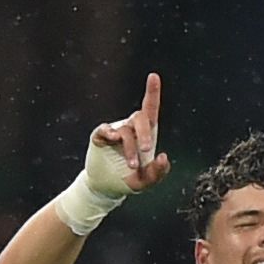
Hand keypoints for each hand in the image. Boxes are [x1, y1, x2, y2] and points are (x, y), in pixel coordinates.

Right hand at [89, 72, 171, 193]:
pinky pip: (104, 129)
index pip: (150, 109)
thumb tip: (163, 156)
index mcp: (145, 133)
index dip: (152, 92)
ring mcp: (115, 131)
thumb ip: (158, 172)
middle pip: (140, 119)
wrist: (106, 188)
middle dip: (144, 134)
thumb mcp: (147, 180)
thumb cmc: (130, 179)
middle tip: (146, 150)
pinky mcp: (100, 137)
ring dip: (129, 148)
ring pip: (125, 131)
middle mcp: (131, 128)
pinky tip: (112, 139)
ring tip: (132, 166)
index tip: (154, 76)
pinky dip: (108, 133)